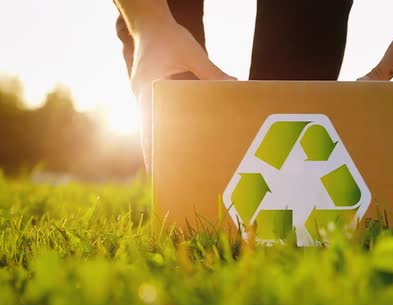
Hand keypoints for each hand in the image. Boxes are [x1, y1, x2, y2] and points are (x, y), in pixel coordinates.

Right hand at [131, 20, 235, 171]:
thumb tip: (235, 85)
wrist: (150, 24)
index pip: (148, 127)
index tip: (156, 172)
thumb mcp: (193, 53)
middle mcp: (142, 97)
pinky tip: (181, 139)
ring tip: (175, 165)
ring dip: (160, 144)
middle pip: (148, 133)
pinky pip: (158, 116)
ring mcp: (144, 97)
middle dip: (156, 154)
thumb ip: (211, 71)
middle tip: (167, 178)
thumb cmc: (169, 37)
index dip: (152, 152)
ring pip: (152, 127)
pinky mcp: (151, 94)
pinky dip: (166, 129)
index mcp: (147, 89)